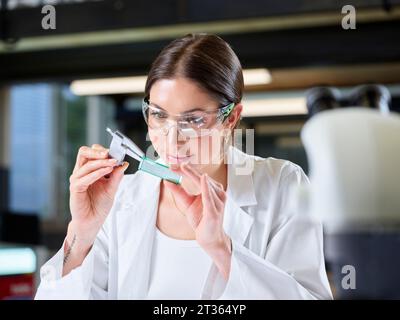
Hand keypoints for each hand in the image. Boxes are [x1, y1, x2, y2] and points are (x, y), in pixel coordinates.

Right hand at [68, 144, 128, 250]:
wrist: (93, 221)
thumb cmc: (99, 206)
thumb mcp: (112, 188)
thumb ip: (117, 176)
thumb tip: (124, 163)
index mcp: (90, 170)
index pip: (92, 153)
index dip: (103, 151)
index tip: (117, 153)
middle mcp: (82, 173)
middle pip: (84, 152)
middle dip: (97, 151)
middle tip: (110, 153)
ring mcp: (77, 179)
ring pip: (86, 164)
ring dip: (101, 162)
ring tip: (113, 162)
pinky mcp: (75, 188)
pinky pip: (85, 177)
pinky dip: (97, 172)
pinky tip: (107, 171)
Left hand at [165, 163, 231, 279]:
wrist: (210, 238)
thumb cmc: (202, 220)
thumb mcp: (188, 203)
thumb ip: (179, 192)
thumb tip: (167, 180)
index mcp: (213, 190)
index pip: (198, 176)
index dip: (186, 169)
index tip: (173, 165)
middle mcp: (218, 193)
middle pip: (201, 178)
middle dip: (188, 170)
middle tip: (175, 164)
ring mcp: (217, 202)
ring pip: (205, 184)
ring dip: (193, 175)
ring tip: (183, 167)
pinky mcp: (214, 211)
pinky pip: (209, 197)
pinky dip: (205, 186)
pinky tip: (202, 178)